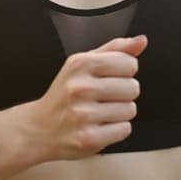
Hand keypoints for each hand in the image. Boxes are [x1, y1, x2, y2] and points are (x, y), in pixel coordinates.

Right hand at [27, 35, 145, 160]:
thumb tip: (142, 41)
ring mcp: (83, 114)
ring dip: (119, 113)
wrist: (39, 128)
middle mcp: (81, 88)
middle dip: (123, 94)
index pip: (130, 63)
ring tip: (99, 113)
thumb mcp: (83, 63)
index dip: (124, 72)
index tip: (109, 78)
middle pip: (133, 87)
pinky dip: (116, 130)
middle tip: (102, 98)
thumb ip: (115, 50)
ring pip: (130, 109)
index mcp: (81, 64)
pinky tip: (99, 126)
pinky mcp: (89, 138)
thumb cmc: (65, 94)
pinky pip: (124, 129)